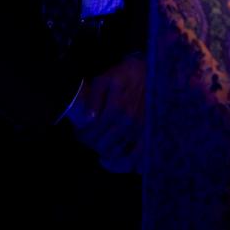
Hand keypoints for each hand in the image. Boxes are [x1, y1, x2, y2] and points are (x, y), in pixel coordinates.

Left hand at [66, 55, 144, 171]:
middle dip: (91, 143)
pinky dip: (122, 157)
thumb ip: (93, 99)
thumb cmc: (124, 75)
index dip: (82, 135)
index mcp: (116, 110)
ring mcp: (138, 130)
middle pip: (102, 145)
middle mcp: (128, 123)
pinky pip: (132, 153)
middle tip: (87, 137)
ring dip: (104, 151)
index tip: (79, 132)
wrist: (150, 72)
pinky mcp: (146, 133)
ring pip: (116, 152)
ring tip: (99, 142)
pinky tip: (114, 151)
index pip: (92, 133)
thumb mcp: (104, 80)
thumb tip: (87, 121)